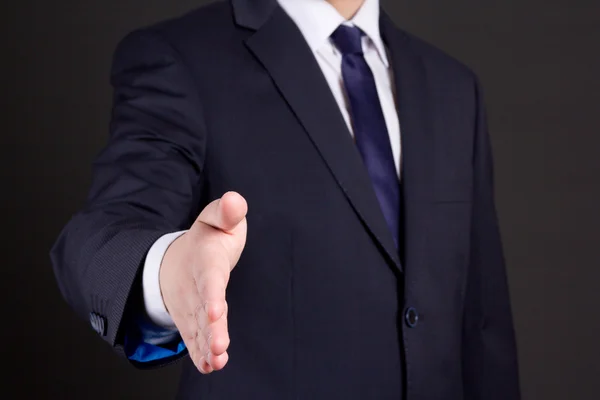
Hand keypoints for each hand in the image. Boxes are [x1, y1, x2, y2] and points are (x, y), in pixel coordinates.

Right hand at [160, 191, 247, 373]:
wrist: (177, 259)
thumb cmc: (208, 239)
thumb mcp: (216, 218)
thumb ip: (227, 211)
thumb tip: (235, 200)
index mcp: (205, 260)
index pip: (210, 279)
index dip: (212, 295)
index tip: (216, 311)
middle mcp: (196, 287)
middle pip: (203, 310)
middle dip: (211, 330)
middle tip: (219, 348)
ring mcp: (191, 306)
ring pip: (198, 328)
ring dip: (206, 346)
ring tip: (216, 362)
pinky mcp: (191, 320)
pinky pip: (193, 338)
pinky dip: (199, 353)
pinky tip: (210, 366)